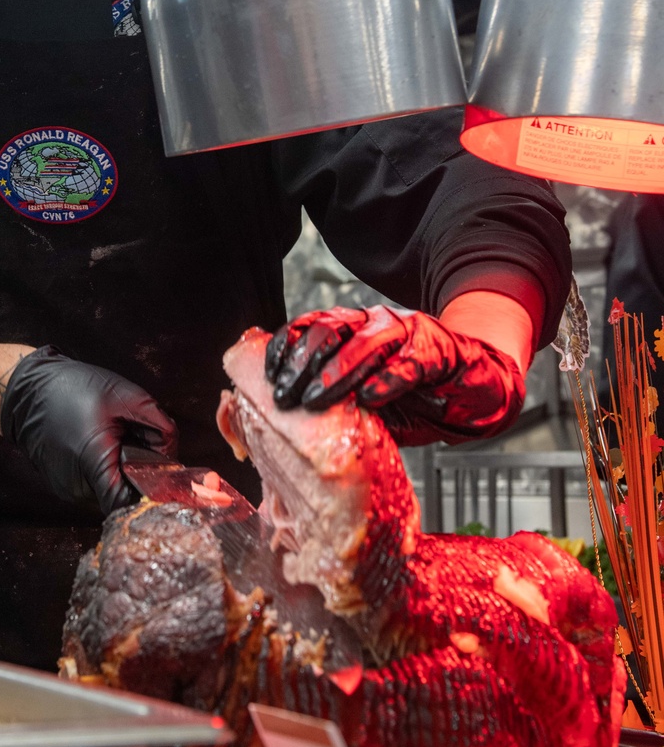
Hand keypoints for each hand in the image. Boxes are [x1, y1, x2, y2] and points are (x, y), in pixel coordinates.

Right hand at [0, 347, 177, 513]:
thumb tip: (174, 453)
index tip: (162, 475)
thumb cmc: (72, 387)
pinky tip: (98, 444)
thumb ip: (159, 424)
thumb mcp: (126, 395)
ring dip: (119, 472)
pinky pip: (92, 485)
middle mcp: (77, 484)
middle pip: (121, 496)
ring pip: (107, 491)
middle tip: (137, 443)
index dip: (150, 493)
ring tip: (114, 439)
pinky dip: (102, 470)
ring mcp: (66, 487)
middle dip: (137, 474)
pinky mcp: (61, 484)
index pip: (128, 503)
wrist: (27, 388)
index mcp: (94, 462)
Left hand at [264, 306, 524, 445]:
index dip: (286, 348)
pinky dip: (386, 379)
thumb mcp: (364, 399)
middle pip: (330, 330)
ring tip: (317, 399)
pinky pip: (408, 363)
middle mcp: (376, 323)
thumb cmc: (416, 396)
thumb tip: (283, 423)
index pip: (309, 327)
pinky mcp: (439, 352)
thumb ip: (334, 401)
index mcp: (353, 329)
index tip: (268, 376)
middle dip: (303, 364)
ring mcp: (409, 333)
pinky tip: (369, 397)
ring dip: (337, 370)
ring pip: (365, 341)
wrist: (477, 390)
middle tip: (286, 397)